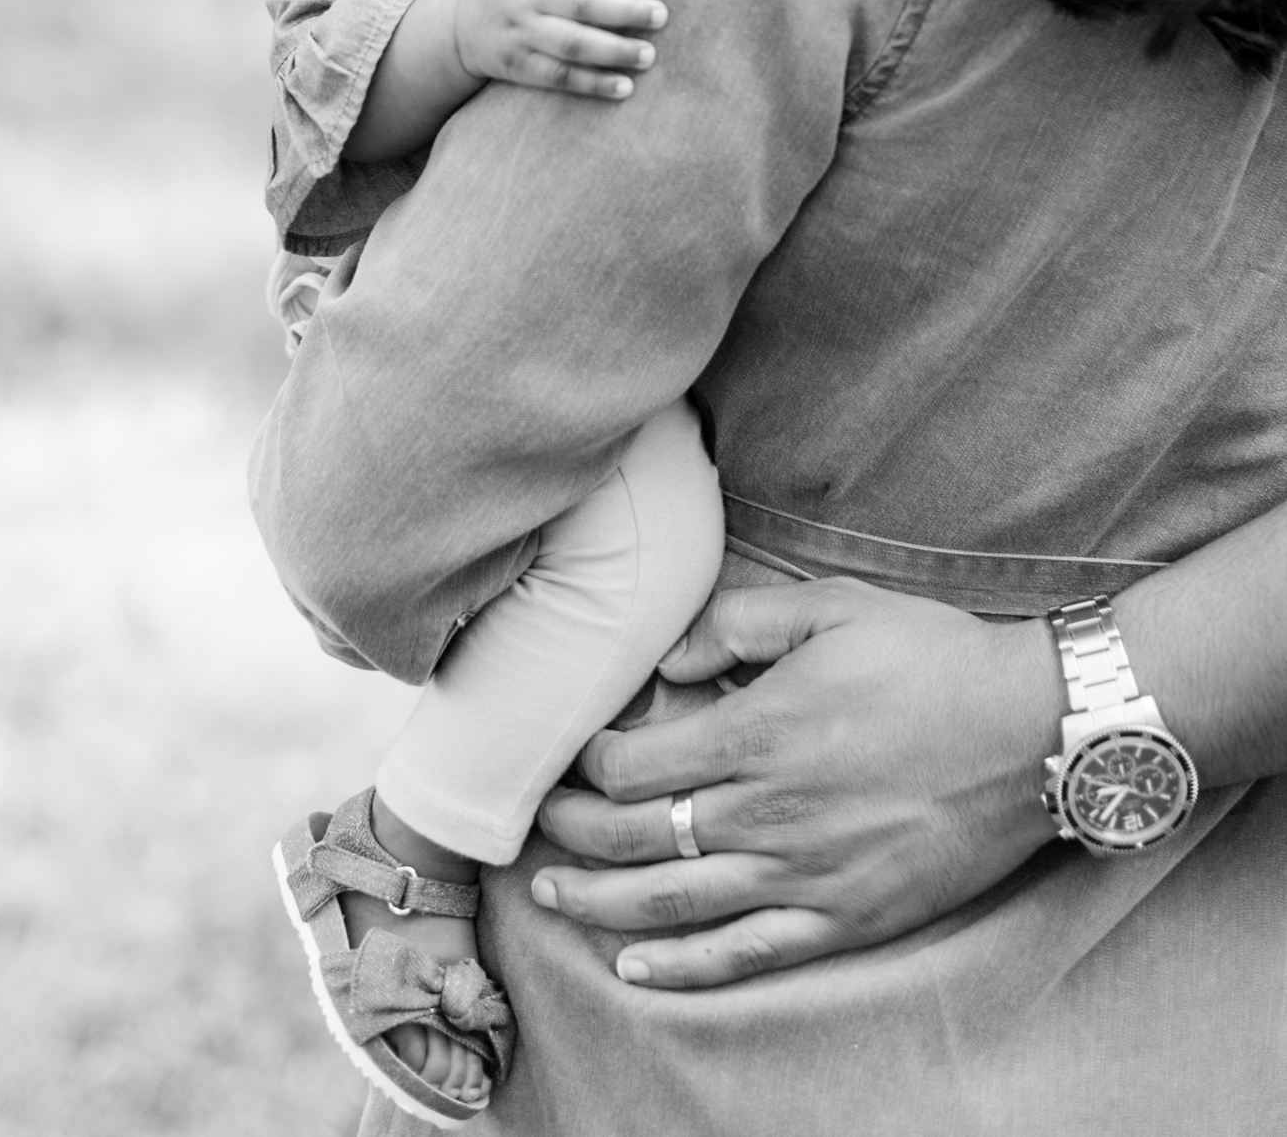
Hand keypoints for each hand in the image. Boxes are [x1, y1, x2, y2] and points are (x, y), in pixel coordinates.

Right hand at [452, 0, 666, 97]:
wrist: (458, 21)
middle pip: (577, 3)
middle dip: (623, 10)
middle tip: (661, 16)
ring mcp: (518, 31)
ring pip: (571, 44)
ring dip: (614, 51)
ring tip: (648, 55)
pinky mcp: (517, 66)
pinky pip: (558, 76)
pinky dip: (593, 84)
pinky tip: (625, 87)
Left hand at [531, 579, 1062, 988]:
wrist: (1032, 730)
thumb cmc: (932, 658)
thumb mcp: (832, 605)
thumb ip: (737, 624)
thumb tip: (668, 661)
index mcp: (760, 731)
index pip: (636, 766)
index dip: (589, 764)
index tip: (574, 757)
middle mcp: (770, 812)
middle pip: (637, 839)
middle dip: (575, 836)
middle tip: (540, 831)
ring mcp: (807, 875)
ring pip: (675, 905)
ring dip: (601, 907)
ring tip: (555, 900)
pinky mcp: (847, 918)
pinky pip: (747, 955)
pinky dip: (683, 968)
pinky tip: (636, 968)